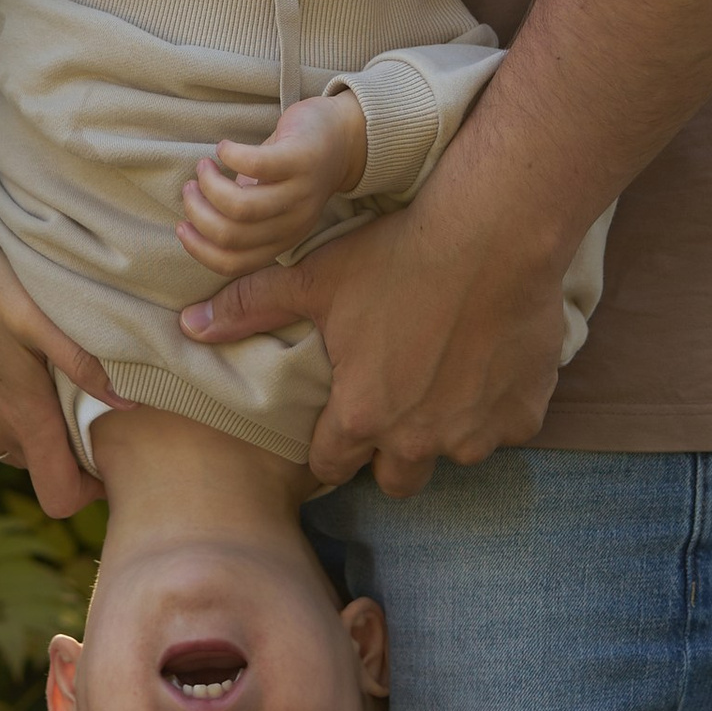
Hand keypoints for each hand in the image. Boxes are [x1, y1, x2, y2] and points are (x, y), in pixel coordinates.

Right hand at [0, 249, 118, 518]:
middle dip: (60, 445)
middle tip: (72, 400)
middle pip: (38, 464)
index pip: (60, 496)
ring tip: (35, 381)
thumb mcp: (44, 317)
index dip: (87, 489)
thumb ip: (84, 364)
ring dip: (24, 427)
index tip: (101, 462)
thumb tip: (128, 404)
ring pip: (6, 444)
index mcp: (25, 416)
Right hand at [176, 90, 367, 278]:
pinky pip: (256, 165)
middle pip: (231, 235)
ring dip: (210, 185)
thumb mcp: (272, 204)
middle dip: (198, 212)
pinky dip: (230, 156)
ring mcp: (299, 192)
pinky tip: (224, 148)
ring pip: (241, 206)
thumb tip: (196, 221)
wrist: (344, 136)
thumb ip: (243, 220)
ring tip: (204, 167)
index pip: (234, 263)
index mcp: (282, 239)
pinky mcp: (301, 158)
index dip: (199, 249)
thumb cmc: (295, 170)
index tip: (182, 227)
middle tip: (191, 188)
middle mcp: (293, 222)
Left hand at [180, 186, 567, 496]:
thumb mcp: (316, 277)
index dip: (330, 445)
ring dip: (445, 428)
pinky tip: (488, 361)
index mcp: (363, 414)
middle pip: (395, 479)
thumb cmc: (397, 253)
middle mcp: (419, 438)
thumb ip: (252, 308)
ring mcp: (476, 431)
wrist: (492, 232)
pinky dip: (498, 405)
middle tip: (392, 403)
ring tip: (443, 377)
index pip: (331, 464)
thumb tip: (188, 324)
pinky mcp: (523, 414)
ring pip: (454, 454)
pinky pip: (507, 428)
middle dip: (388, 452)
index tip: (337, 420)